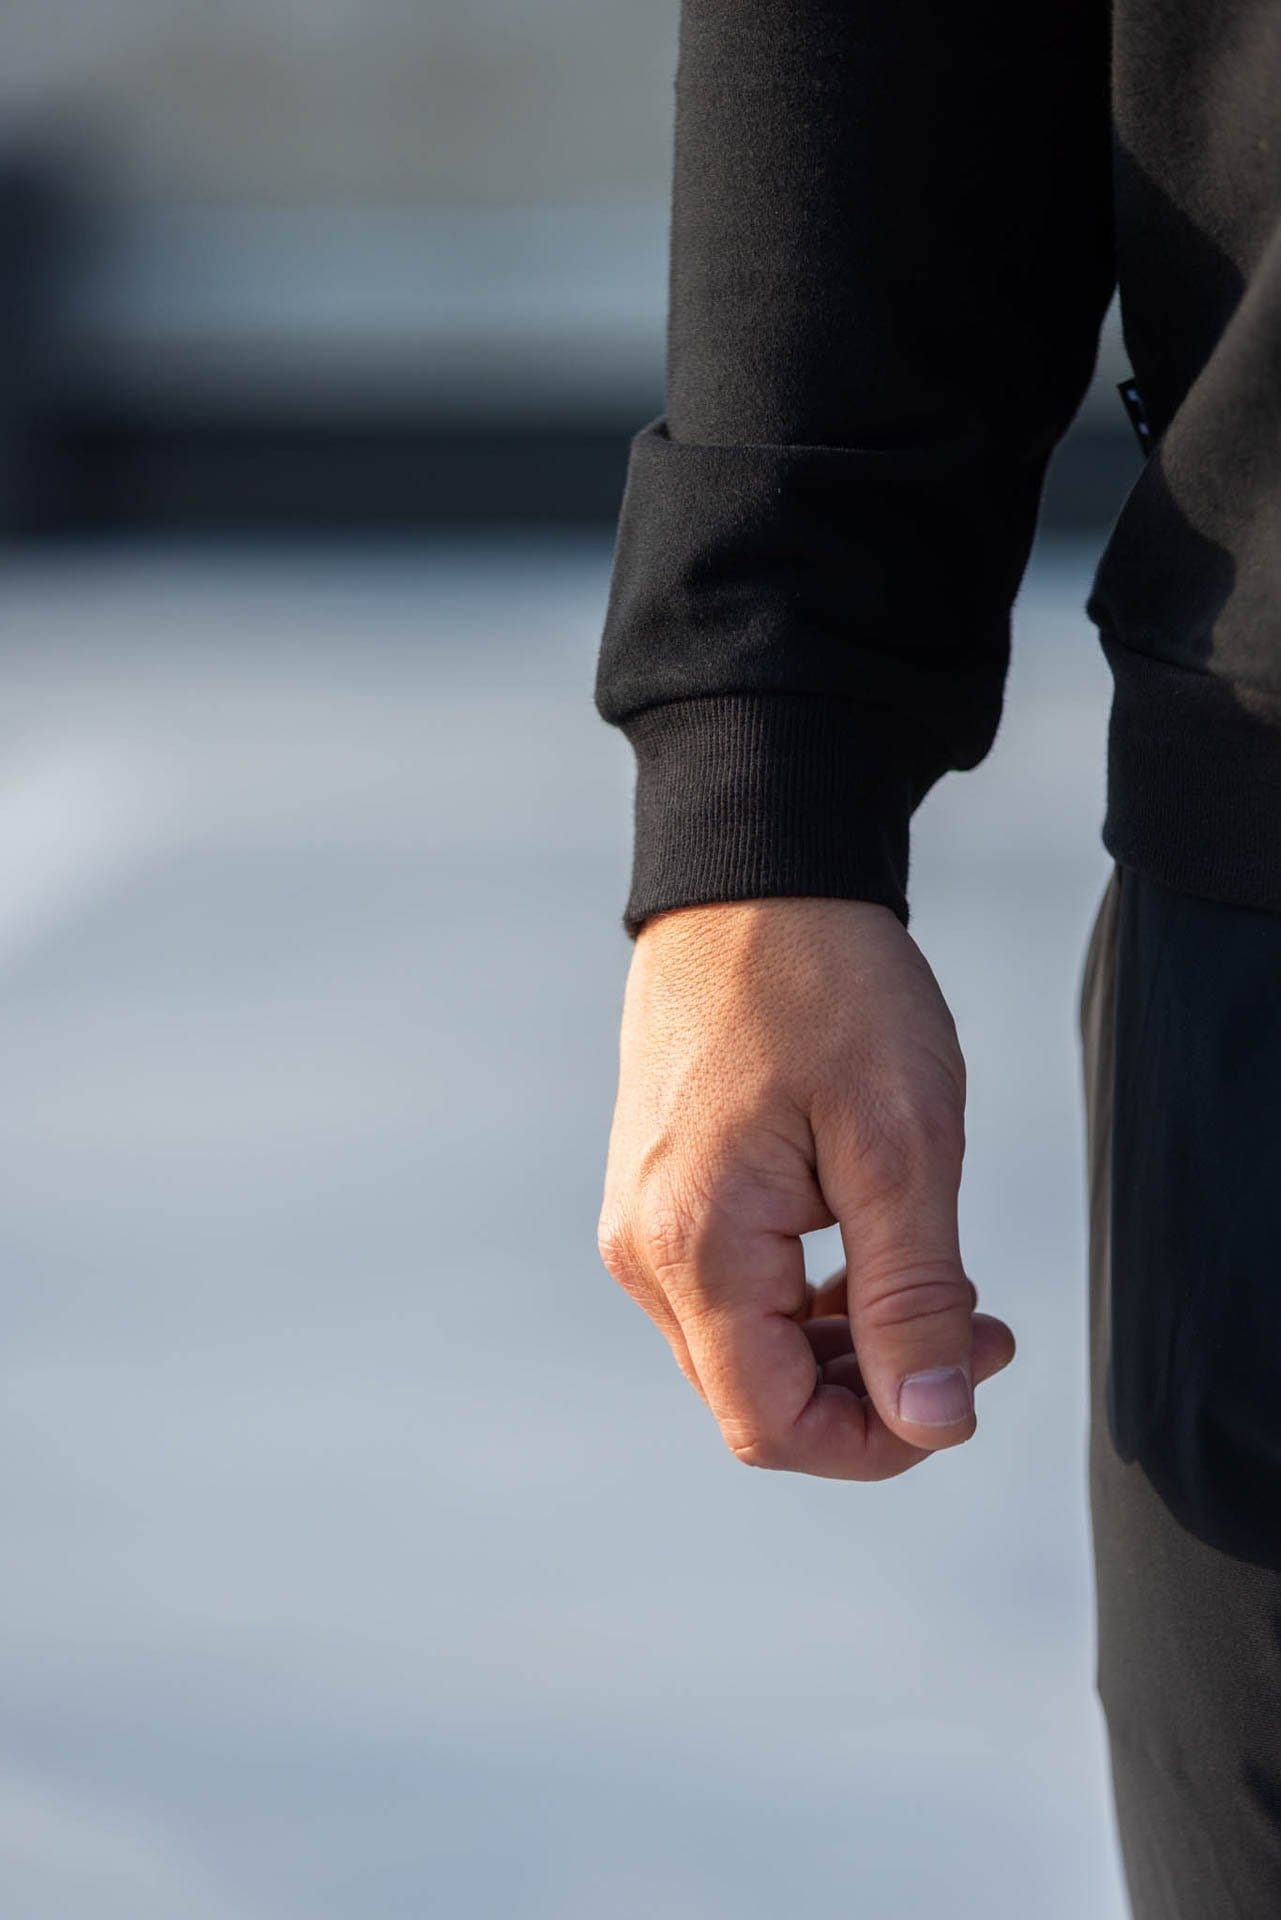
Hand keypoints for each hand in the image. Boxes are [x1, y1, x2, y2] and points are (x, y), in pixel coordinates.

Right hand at [597, 897, 1014, 1479]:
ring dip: (851, 1345)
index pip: (771, 1425)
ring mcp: (644, 1221)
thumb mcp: (899, 1142)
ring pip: (750, 1351)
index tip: (967, 1384)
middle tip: (982, 1323)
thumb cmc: (823, 988)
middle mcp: (646, 1249)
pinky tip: (874, 1247)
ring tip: (944, 1282)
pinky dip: (814, 1300)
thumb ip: (914, 1295)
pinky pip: (736, 1292)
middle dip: (877, 1389)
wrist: (753, 880)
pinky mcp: (662, 1193)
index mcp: (694, 1245)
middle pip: (758, 1397)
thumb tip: (933, 1422)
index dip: (878, 1443)